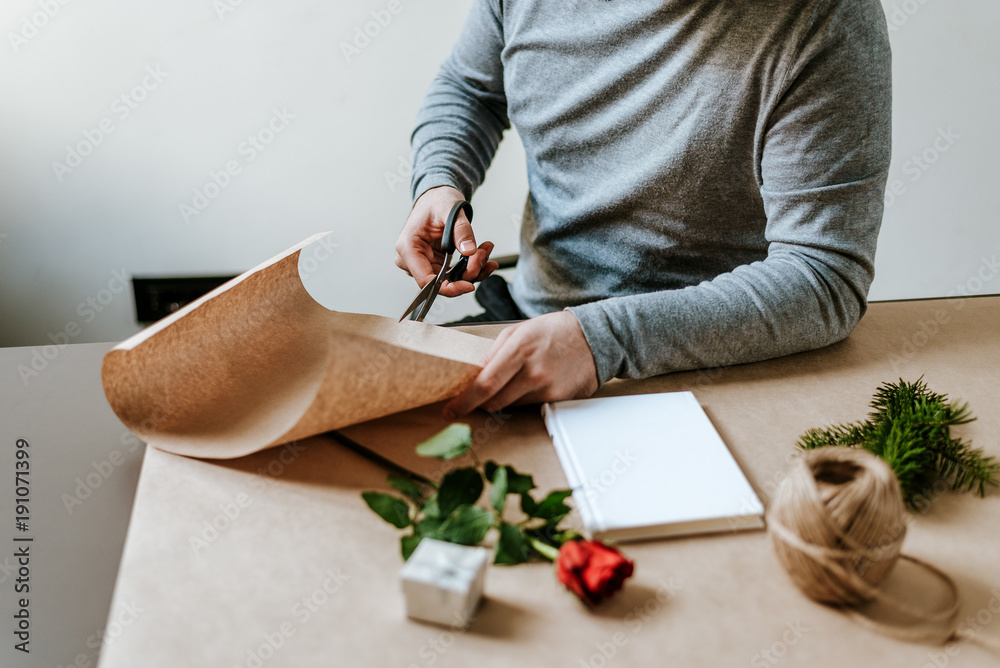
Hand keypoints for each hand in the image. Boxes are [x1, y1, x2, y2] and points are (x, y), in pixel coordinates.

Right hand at [394, 186, 498, 297]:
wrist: (437, 198)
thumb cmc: (437, 201)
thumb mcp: (451, 210)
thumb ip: (461, 230)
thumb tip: (469, 251)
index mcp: (408, 247)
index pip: (426, 280)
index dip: (449, 287)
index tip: (469, 284)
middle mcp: (411, 259)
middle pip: (442, 282)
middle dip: (467, 272)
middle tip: (483, 254)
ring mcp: (423, 263)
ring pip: (451, 280)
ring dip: (473, 269)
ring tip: (484, 250)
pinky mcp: (434, 264)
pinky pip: (454, 274)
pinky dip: (471, 267)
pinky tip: (482, 255)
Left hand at [444, 311, 598, 417]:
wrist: (593, 337)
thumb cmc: (553, 331)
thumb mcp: (518, 332)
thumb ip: (494, 353)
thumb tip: (474, 375)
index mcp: (519, 350)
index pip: (485, 385)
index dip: (464, 402)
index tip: (450, 410)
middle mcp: (534, 372)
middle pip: (494, 402)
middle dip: (480, 402)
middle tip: (474, 397)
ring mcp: (547, 388)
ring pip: (510, 406)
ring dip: (503, 399)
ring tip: (514, 379)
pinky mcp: (558, 399)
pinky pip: (529, 406)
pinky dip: (521, 399)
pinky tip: (530, 383)